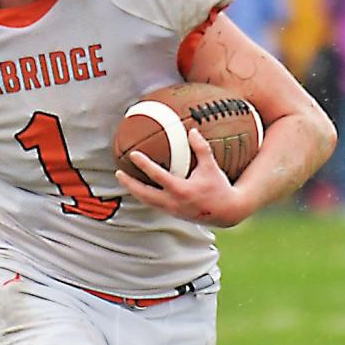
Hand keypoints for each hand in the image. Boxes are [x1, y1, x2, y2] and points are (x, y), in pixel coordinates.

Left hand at [115, 128, 249, 227]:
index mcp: (181, 190)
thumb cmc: (219, 186)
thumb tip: (191, 130)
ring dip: (133, 191)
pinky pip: (152, 204)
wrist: (226, 212)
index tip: (133, 155)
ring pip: (146, 201)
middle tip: (118, 173)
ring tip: (123, 179)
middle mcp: (173, 202)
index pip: (157, 176)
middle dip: (129, 184)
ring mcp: (171, 210)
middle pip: (144, 194)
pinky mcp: (171, 214)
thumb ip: (201, 148)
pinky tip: (137, 187)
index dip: (144, 165)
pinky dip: (143, 196)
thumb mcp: (211, 166)